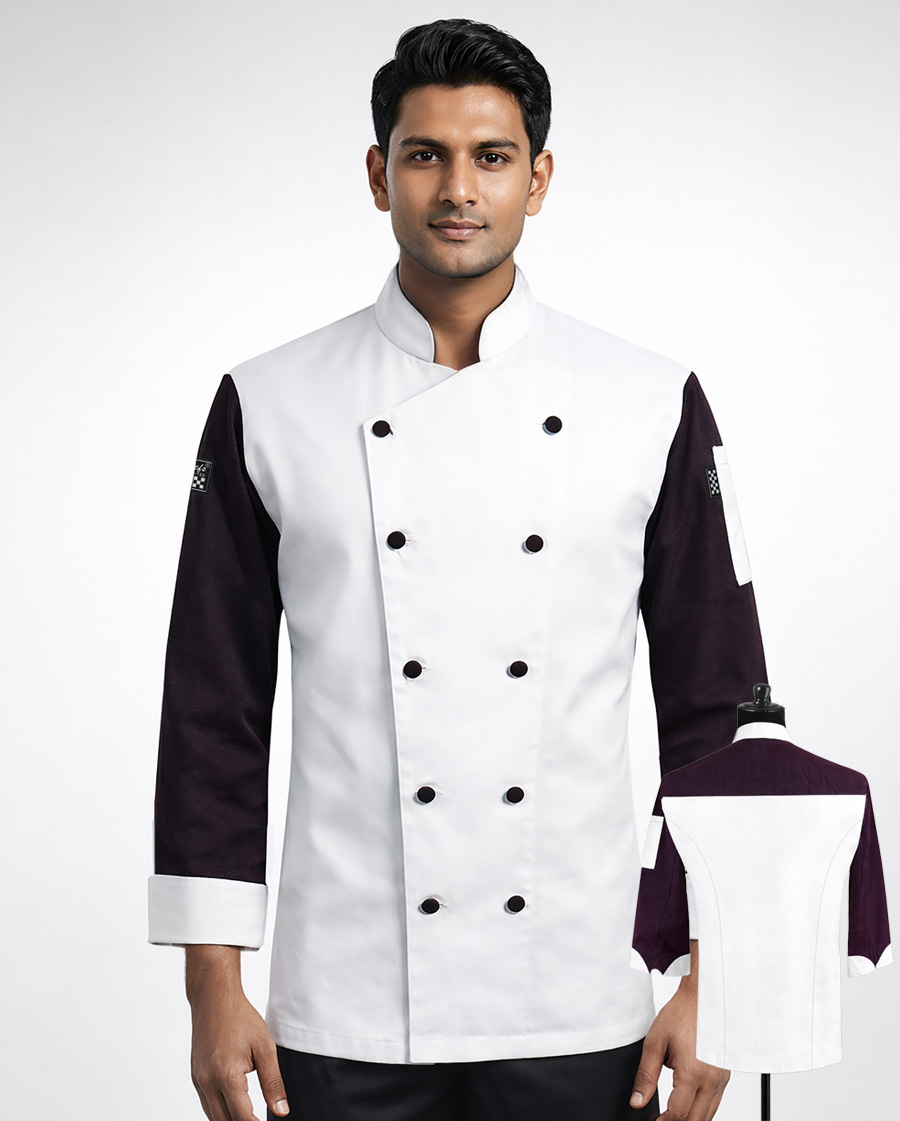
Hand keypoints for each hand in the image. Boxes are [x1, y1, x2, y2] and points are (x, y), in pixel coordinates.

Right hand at [189, 984, 289, 1120]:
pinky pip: (206, 1104)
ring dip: (230, 1120)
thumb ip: (273, 1083)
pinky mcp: (195, 1077)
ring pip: (213, 1117)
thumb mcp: (265, 1048)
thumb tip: (281, 1111)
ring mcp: (198, 1081)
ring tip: (249, 1116)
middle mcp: (208, 1082)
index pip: (242, 1118)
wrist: (213, 999)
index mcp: (227, 1076)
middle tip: (260, 1120)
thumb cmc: (240, 1018)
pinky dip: (219, 1111)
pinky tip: (233, 1107)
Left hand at [629, 984, 729, 1119]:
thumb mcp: (655, 1043)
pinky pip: (715, 1102)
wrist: (703, 997)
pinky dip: (701, 1108)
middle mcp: (712, 1080)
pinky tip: (687, 1101)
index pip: (678, 1115)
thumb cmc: (681, 1015)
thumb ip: (646, 1076)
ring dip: (690, 1118)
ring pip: (708, 1115)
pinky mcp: (726, 1075)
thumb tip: (637, 1101)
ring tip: (670, 1113)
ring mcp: (722, 1079)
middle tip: (659, 1119)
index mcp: (693, 1073)